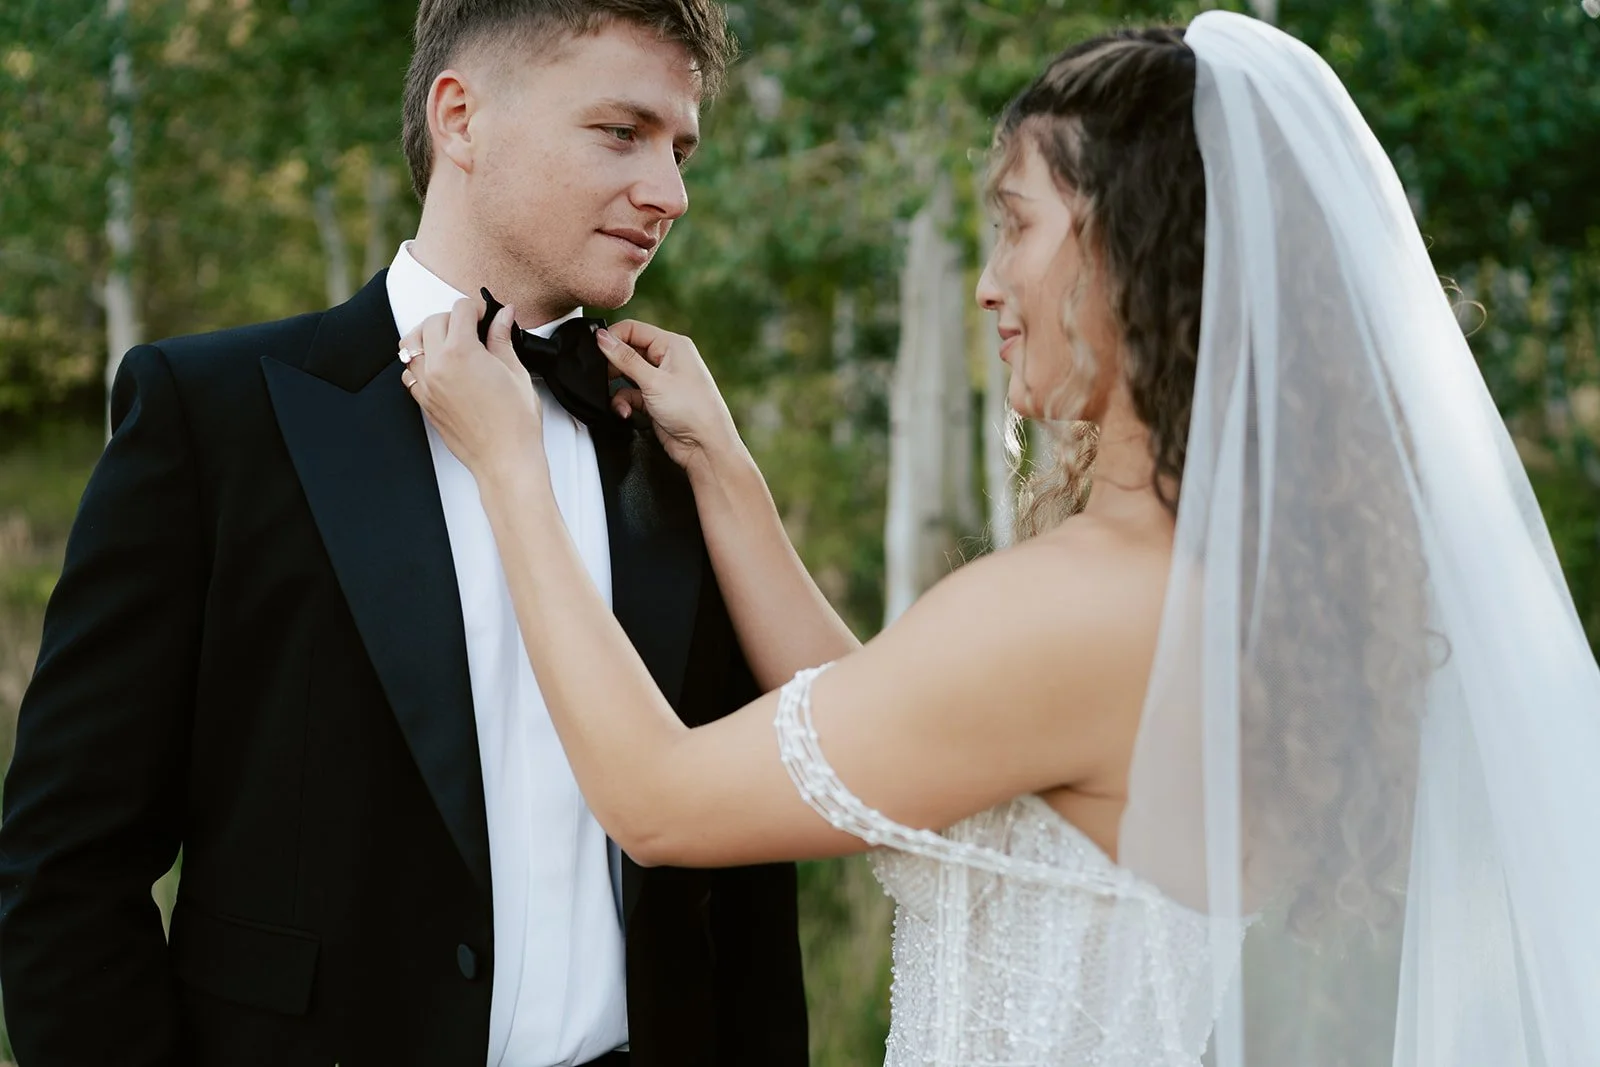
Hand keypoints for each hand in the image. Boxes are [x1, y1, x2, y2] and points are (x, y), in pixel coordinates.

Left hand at [400, 295, 541, 482]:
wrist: (505, 458)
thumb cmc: (515, 422)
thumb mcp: (515, 372)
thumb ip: (502, 338)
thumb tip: (503, 316)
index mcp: (462, 352)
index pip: (460, 310)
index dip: (477, 307)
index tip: (486, 314)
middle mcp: (437, 365)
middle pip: (433, 321)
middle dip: (453, 319)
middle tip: (474, 328)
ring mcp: (426, 385)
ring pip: (411, 343)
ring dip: (430, 336)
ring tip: (451, 342)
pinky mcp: (423, 401)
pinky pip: (409, 371)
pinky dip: (420, 362)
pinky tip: (441, 366)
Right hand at [598, 320, 743, 476]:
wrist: (706, 447)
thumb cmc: (693, 410)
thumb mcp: (653, 381)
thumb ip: (625, 358)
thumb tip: (603, 338)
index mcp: (672, 345)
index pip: (634, 329)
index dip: (613, 338)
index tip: (596, 349)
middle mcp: (667, 359)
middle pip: (628, 352)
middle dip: (613, 366)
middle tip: (603, 377)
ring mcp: (661, 380)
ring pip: (627, 376)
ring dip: (618, 389)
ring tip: (619, 400)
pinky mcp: (655, 400)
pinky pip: (631, 395)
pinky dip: (625, 403)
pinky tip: (626, 413)